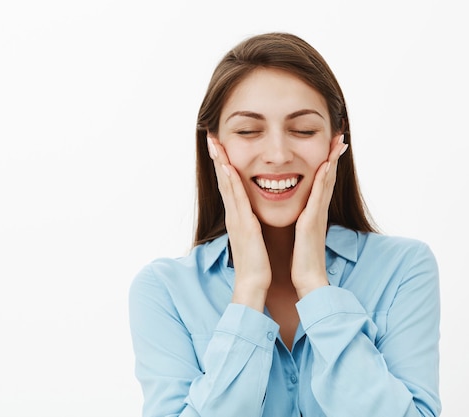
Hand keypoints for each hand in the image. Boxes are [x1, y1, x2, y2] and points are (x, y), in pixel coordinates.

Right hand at [207, 136, 270, 310]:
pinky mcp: (244, 225)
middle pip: (223, 181)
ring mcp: (236, 219)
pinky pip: (236, 199)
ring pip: (227, 185)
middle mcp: (233, 214)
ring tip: (215, 143)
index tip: (219, 146)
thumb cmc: (257, 264)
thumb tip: (252, 215)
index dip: (223, 165)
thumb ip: (250, 224)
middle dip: (218, 157)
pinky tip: (227, 167)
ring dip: (221, 163)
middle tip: (211, 136)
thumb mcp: (253, 238)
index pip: (229, 185)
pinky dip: (231, 182)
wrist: (254, 285)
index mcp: (237, 217)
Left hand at [292, 134, 347, 297]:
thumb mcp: (302, 236)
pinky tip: (326, 165)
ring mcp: (317, 214)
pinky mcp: (313, 221)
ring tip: (339, 142)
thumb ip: (304, 223)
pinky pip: (319, 196)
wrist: (307, 280)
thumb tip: (302, 215)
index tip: (331, 145)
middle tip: (341, 136)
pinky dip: (324, 179)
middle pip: (328, 177)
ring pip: (326, 182)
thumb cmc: (302, 260)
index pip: (321, 182)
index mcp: (313, 213)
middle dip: (334, 156)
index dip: (327, 163)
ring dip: (332, 161)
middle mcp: (318, 210)